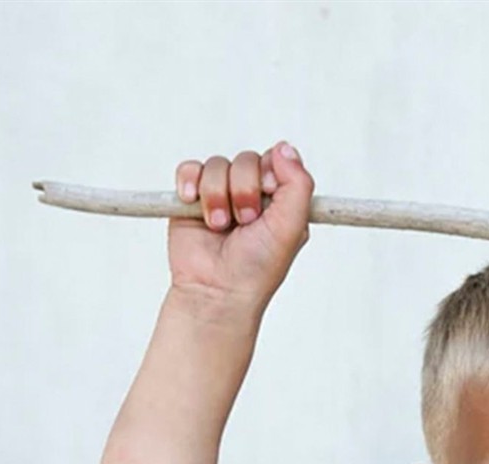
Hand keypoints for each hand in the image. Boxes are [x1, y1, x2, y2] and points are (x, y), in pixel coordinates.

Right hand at [168, 141, 313, 313]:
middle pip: (247, 159)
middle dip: (244, 189)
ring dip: (217, 195)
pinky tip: (192, 205)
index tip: (268, 198)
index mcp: (279, 201)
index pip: (277, 160)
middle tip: (246, 221)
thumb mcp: (292, 228)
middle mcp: (252, 195)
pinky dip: (190, 183)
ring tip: (219, 226)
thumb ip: (298, 185)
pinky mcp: (192, 199)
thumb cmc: (257, 268)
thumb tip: (285, 147)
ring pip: (217, 164)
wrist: (217, 290)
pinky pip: (190, 169)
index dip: (270, 174)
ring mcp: (221, 195)